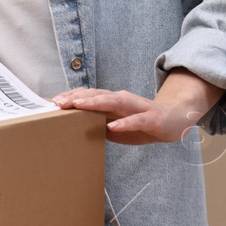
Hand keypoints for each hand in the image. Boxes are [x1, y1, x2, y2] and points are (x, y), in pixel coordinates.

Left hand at [52, 69, 223, 144]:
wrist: (174, 120)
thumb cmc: (140, 123)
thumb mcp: (115, 125)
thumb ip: (97, 124)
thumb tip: (71, 130)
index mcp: (112, 101)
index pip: (88, 96)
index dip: (70, 98)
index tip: (51, 103)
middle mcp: (122, 100)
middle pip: (96, 96)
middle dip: (76, 98)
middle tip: (57, 103)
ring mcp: (136, 107)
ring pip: (114, 102)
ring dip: (95, 103)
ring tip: (79, 106)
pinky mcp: (150, 118)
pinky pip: (135, 120)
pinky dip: (124, 123)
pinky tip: (112, 127)